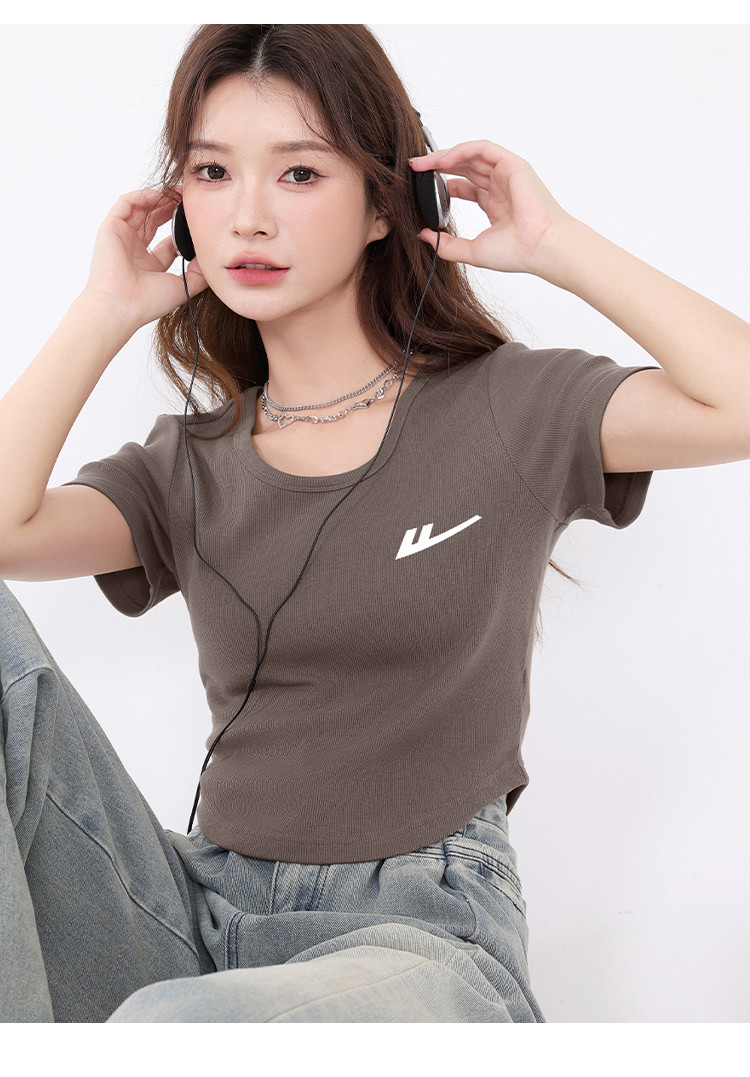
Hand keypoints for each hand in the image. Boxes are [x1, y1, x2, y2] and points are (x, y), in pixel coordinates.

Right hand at [82, 188, 208, 329]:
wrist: (122, 306)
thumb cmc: (147, 303)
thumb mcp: (182, 287)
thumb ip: (198, 275)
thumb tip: (210, 259)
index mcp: (149, 266)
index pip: (168, 242)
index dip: (183, 230)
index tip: (198, 221)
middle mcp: (134, 250)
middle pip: (155, 222)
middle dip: (172, 209)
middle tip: (189, 199)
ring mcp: (121, 238)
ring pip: (141, 209)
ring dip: (159, 199)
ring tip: (178, 193)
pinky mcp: (110, 228)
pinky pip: (126, 203)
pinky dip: (143, 195)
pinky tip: (160, 195)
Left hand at [409, 140, 574, 275]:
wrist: (541, 248)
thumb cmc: (518, 252)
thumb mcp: (472, 251)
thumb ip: (446, 245)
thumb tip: (424, 236)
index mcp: (495, 205)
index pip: (465, 186)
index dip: (443, 184)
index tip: (422, 187)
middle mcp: (501, 186)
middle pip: (465, 167)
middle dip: (438, 166)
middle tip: (415, 168)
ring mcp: (507, 174)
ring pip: (471, 155)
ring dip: (445, 156)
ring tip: (423, 163)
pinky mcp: (512, 164)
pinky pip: (482, 149)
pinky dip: (461, 151)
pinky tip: (442, 160)